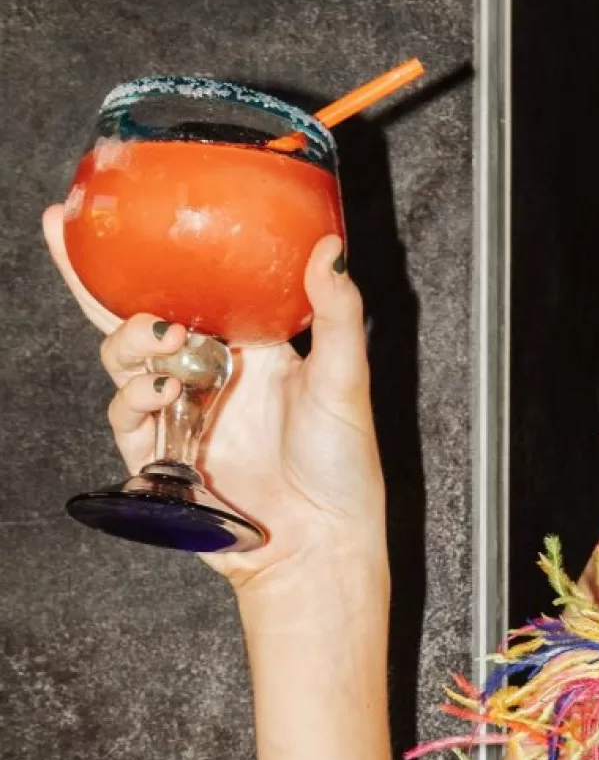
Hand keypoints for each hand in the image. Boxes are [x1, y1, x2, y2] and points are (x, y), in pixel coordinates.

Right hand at [43, 211, 387, 590]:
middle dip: (93, 284)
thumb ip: (336, 314)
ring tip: (162, 343)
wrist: (322, 545)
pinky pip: (126, 418)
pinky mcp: (162, 457)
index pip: (183, 286)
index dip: (140, 254)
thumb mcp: (344, 380)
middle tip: (92, 257)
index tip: (104, 214)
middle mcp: (206, 372)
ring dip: (130, 343)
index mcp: (245, 343)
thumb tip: (331, 248)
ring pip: (123, 362)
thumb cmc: (342, 469)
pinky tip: (161, 392)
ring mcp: (180, 413)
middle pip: (133, 317)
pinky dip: (134, 399)